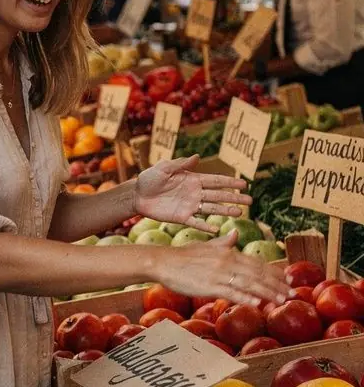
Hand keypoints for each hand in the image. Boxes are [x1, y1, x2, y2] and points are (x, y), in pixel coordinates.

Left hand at [135, 155, 249, 231]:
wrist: (137, 195)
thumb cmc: (149, 179)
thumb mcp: (164, 168)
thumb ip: (180, 164)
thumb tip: (197, 157)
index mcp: (193, 180)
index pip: (216, 181)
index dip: (230, 182)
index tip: (244, 184)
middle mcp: (195, 193)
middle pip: (218, 196)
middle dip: (234, 198)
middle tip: (250, 201)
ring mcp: (189, 206)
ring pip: (211, 209)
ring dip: (225, 211)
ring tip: (240, 214)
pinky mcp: (181, 217)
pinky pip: (196, 223)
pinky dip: (205, 227)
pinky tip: (216, 230)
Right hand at [158, 232, 289, 304]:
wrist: (163, 261)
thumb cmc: (183, 256)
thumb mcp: (206, 246)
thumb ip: (224, 242)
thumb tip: (236, 233)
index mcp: (228, 252)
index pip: (257, 263)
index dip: (274, 272)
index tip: (286, 280)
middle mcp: (227, 262)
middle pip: (258, 274)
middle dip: (277, 284)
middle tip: (292, 293)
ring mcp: (219, 274)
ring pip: (249, 284)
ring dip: (268, 293)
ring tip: (282, 300)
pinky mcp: (209, 286)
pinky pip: (231, 292)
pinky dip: (245, 297)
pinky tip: (257, 303)